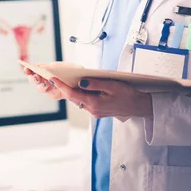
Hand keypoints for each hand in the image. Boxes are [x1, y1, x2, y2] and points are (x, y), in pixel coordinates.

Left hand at [25, 63, 152, 118]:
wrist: (139, 106)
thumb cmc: (127, 94)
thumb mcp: (112, 85)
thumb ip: (95, 84)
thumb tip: (80, 82)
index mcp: (94, 104)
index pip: (73, 94)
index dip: (61, 86)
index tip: (51, 79)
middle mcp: (92, 110)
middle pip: (73, 97)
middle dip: (64, 88)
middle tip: (54, 77)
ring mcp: (94, 112)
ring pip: (78, 100)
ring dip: (73, 91)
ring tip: (65, 80)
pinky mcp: (97, 111)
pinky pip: (85, 101)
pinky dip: (81, 94)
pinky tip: (81, 86)